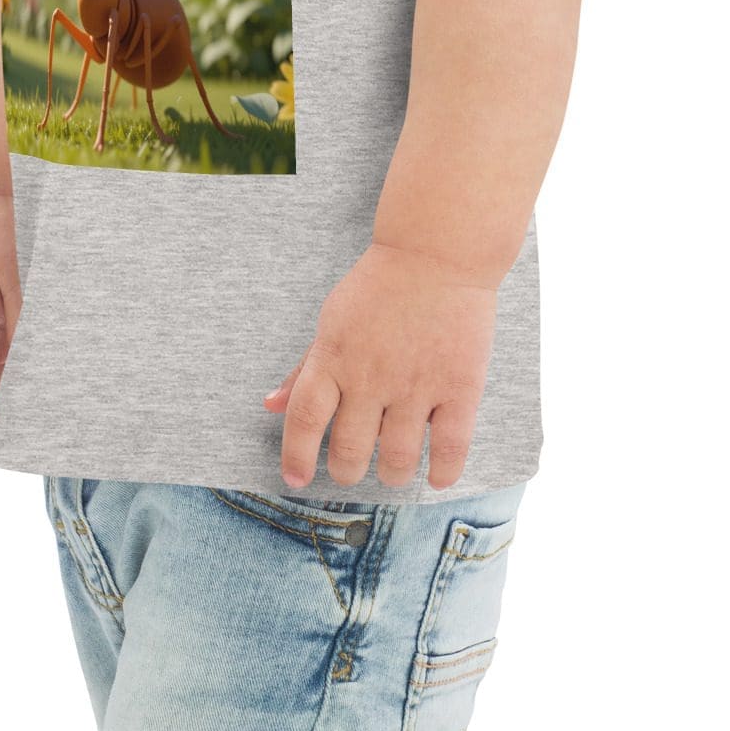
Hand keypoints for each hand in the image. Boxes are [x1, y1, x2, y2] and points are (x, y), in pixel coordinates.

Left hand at [262, 240, 497, 490]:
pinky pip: (450, 448)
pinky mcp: (459, 386)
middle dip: (346, 471)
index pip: (304, 420)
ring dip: (391, 475)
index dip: (296, 457)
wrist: (437, 251)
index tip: (295, 479)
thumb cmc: (380, 286)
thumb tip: (270, 406)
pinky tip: (436, 476)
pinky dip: (442, 472)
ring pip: (397, 458)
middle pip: (349, 450)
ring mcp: (416, 383)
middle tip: (351, 468)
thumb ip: (304, 368)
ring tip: (392, 471)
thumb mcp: (332, 320)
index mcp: (334, 356)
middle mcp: (371, 375)